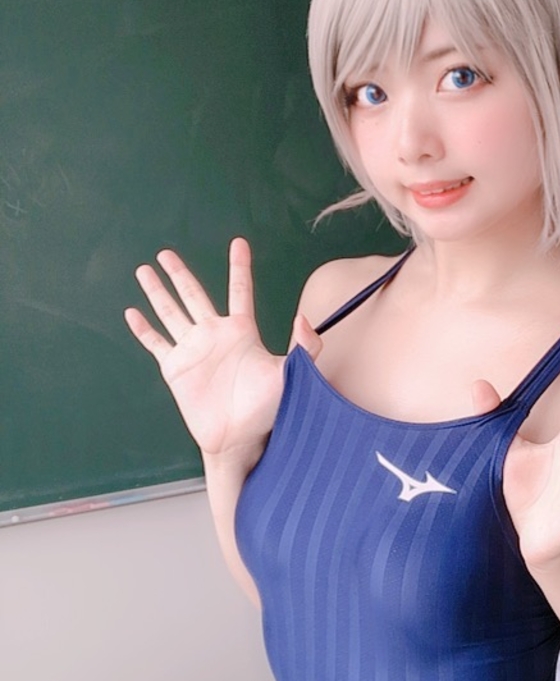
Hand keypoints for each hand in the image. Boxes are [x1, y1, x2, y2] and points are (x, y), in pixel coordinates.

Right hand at [124, 238, 322, 460]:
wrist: (239, 437)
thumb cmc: (268, 407)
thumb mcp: (294, 373)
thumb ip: (305, 345)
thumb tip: (303, 316)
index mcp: (242, 331)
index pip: (240, 290)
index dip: (239, 267)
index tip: (239, 243)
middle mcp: (214, 334)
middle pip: (194, 295)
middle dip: (179, 274)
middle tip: (165, 252)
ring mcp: (192, 349)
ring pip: (171, 313)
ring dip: (157, 292)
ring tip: (144, 271)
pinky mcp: (175, 368)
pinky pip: (156, 343)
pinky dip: (143, 329)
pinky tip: (132, 314)